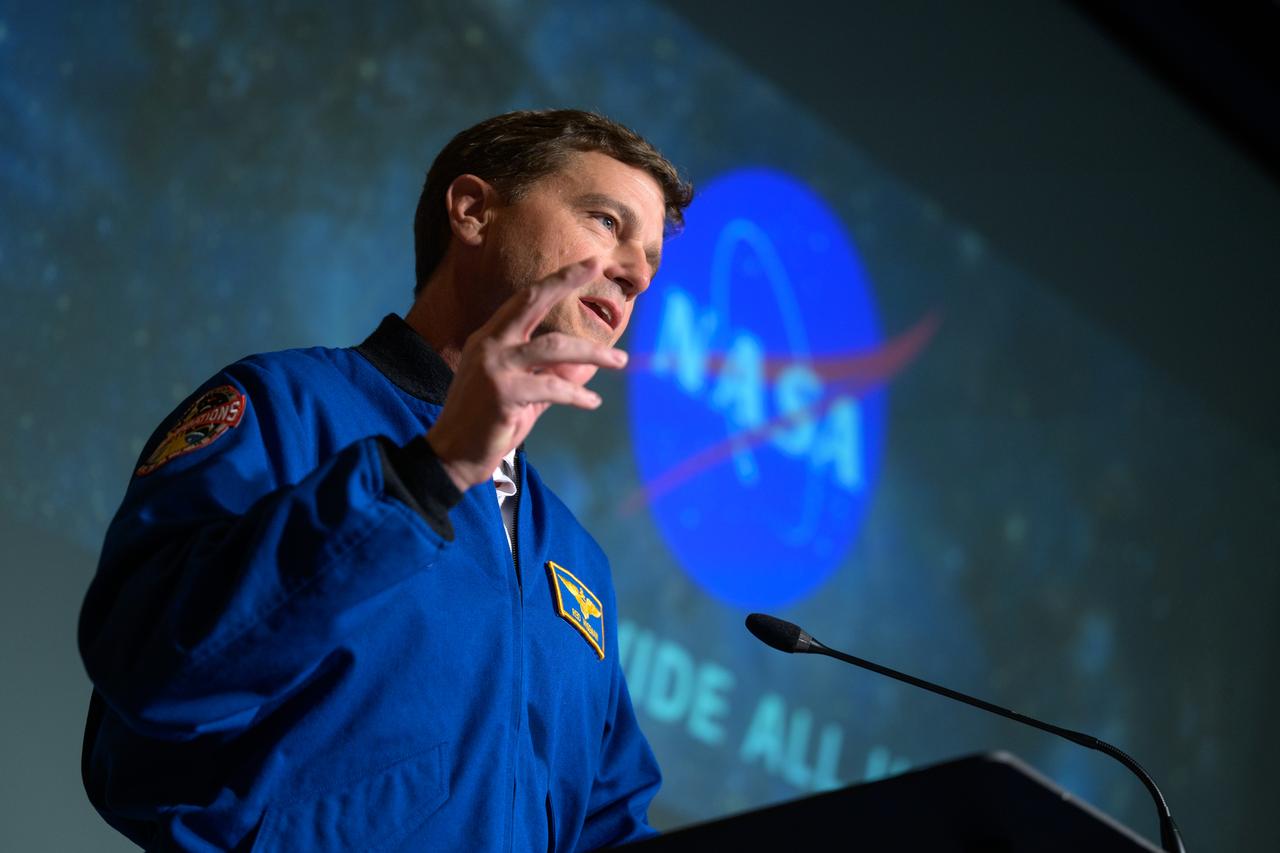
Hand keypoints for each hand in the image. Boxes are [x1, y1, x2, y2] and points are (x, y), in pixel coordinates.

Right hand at [425, 258, 628, 491]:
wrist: (453, 457)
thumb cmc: (488, 424)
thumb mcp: (522, 392)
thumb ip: (549, 374)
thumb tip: (586, 364)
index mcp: (491, 338)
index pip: (526, 300)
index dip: (558, 280)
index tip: (588, 263)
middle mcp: (490, 344)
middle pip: (532, 300)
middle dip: (567, 279)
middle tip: (599, 264)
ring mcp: (494, 366)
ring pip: (554, 347)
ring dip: (593, 353)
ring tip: (620, 360)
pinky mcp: (502, 393)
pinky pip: (552, 387)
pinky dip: (577, 394)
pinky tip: (592, 401)